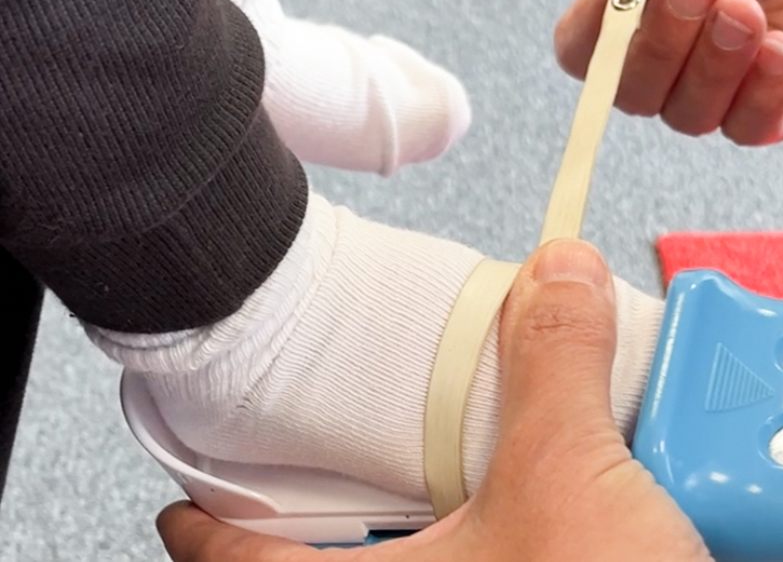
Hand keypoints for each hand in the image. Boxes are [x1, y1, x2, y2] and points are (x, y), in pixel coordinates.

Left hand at [157, 240, 709, 561]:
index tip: (184, 504)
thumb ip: (554, 367)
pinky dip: (495, 541)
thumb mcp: (567, 478)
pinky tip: (537, 520)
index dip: (205, 529)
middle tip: (319, 483)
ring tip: (439, 488)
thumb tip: (559, 278)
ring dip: (422, 533)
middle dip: (322, 526)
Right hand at [555, 0, 782, 143]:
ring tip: (752, 11)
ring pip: (686, 114)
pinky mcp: (779, 112)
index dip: (595, 34)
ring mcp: (727, 87)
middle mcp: (680, 53)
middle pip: (629, 89)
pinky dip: (761, 91)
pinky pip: (747, 127)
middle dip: (661, 43)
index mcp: (649, 1)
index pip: (584, 47)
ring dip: (713, 64)